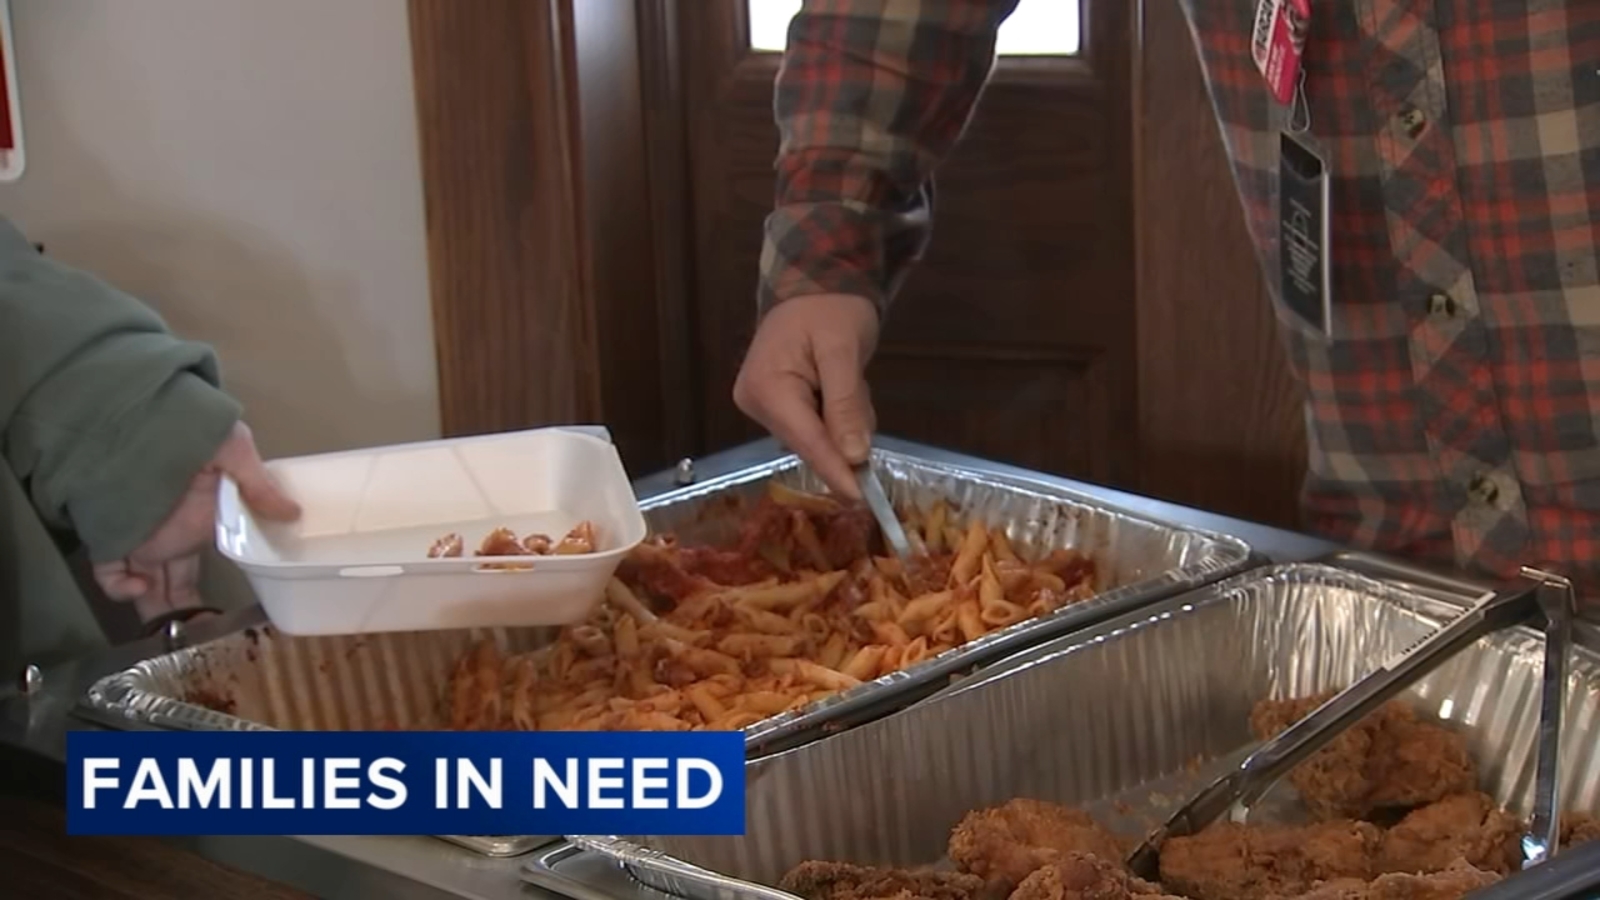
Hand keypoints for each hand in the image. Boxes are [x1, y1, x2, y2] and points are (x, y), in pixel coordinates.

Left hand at [93, 421, 300, 621]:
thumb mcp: (235, 452)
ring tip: (173, 633)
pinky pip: (110, 573)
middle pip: (174, 584)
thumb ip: (260, 485)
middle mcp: (172, 537)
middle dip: (184, 614)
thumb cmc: (191, 430)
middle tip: (200, 640)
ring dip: (157, 610)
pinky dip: (120, 588)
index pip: (202, 564)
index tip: (225, 619)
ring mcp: (142, 539)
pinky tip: (140, 588)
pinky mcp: (113, 537)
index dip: (210, 592)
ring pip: (146, 587)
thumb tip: (294, 513)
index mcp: (202, 522)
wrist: (140, 416)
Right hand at [733, 293, 879, 497]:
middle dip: (844, 433)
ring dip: (843, 419)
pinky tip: (841, 385)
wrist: (816, 283)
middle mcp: (757, 403)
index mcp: (767, 388)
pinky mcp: (777, 406)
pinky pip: (816, 426)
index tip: (861, 499)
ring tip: (848, 377)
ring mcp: (764, 406)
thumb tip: (854, 456)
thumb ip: (846, 405)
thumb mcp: (843, 351)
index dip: (836, 470)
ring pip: (817, 437)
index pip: (807, 440)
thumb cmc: (831, 309)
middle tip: (858, 388)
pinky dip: (837, 415)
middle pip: (810, 443)